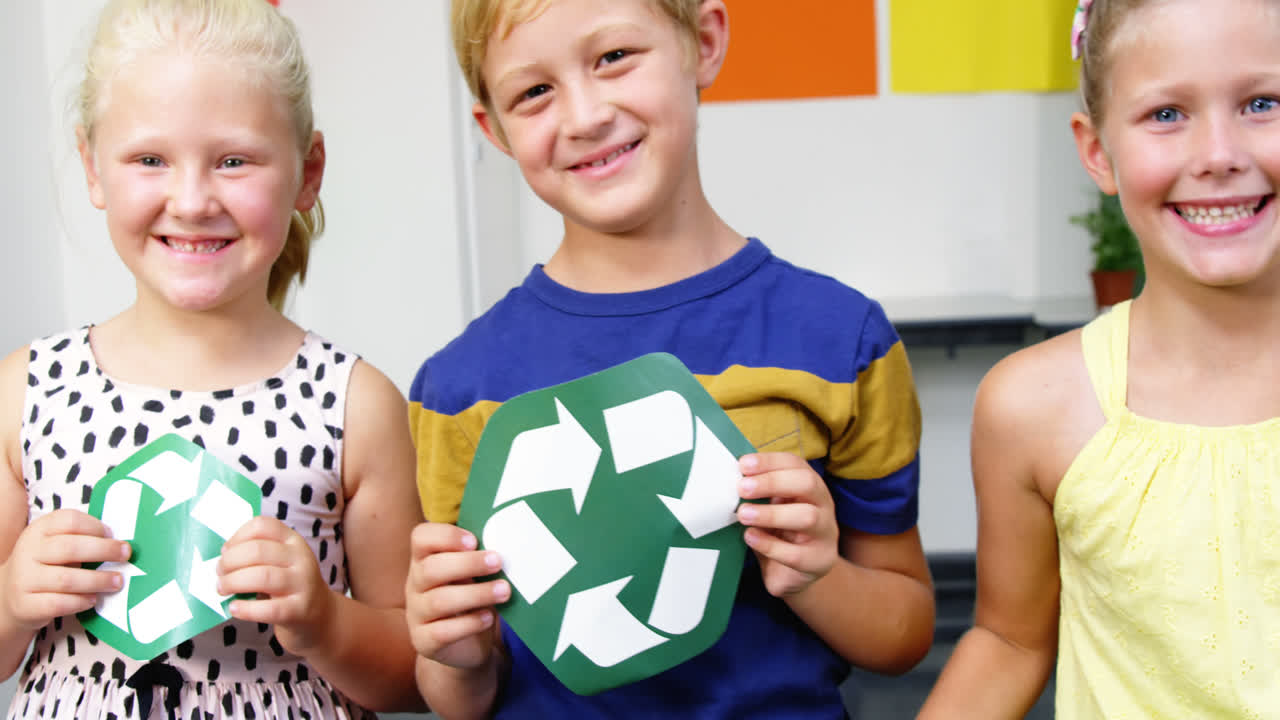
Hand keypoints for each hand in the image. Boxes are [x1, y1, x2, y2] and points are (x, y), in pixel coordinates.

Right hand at [0, 510, 131, 630]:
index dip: (94, 526)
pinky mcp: (25, 604)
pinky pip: (58, 603)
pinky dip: (80, 601)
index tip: (113, 534)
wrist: (9, 594)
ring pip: (66, 579)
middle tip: (125, 555)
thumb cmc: (46, 564)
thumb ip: (81, 539)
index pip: (68, 521)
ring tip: (117, 581)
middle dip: (104, 551)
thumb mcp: (55, 544)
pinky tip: (93, 599)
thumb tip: (120, 543)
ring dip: (98, 580)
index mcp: (39, 530)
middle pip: (70, 548)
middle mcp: (28, 552)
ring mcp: (24, 579)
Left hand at [218, 516, 333, 655]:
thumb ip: (257, 554)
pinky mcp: (299, 610)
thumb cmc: (288, 586)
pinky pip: (268, 609)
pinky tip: (234, 608)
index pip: (262, 526)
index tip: (226, 551)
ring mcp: (302, 584)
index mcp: (293, 541)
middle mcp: (300, 558)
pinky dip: (245, 609)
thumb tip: (223, 556)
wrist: (320, 616)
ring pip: (261, 577)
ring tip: (222, 589)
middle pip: (257, 550)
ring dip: (233, 582)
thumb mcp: (281, 561)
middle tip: (219, 573)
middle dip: (230, 562)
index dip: (238, 536)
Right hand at [404, 522, 509, 670]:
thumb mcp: (473, 574)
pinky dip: (469, 623)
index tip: (474, 541)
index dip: (446, 536)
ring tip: (504, 591)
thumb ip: (480, 557)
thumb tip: (509, 542)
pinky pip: (442, 632)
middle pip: (430, 569)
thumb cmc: (471, 598)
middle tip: (498, 562)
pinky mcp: (423, 641)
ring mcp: (416, 614)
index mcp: (424, 559)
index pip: (421, 538)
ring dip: (476, 594)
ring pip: (439, 601)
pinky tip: (488, 617)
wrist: (465, 645)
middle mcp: (415, 585)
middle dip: (468, 563)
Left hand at [736, 453, 838, 597]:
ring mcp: (824, 533)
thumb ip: (757, 493)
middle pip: (807, 483)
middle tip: (742, 488)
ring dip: (771, 514)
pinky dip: (770, 545)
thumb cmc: (779, 532)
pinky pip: (796, 553)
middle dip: (772, 482)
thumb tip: (728, 479)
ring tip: (743, 514)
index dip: (769, 461)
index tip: (743, 465)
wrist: (796, 573)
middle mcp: (823, 504)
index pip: (795, 464)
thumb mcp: (770, 507)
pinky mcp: (818, 560)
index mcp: (809, 485)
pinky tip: (751, 538)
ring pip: (807, 516)